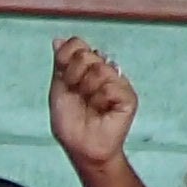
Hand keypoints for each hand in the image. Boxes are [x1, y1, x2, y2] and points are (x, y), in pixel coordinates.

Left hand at [46, 37, 137, 167]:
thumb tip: (58, 40)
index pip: (76, 44)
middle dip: (74, 75)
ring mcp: (118, 82)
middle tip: (77, 93)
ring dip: (87, 89)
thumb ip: (61, 64)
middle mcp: (104, 70)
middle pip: (87, 54)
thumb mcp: (59, 89)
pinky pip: (111, 86)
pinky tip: (102, 110)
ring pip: (100, 69)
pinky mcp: (128, 96)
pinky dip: (100, 99)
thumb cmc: (70, 121)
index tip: (64, 79)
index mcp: (86, 67)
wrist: (81, 147)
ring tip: (90, 103)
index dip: (66, 58)